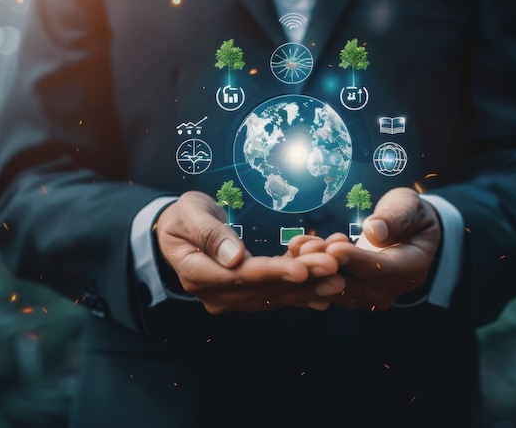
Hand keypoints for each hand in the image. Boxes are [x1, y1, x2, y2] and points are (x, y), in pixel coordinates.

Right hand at [155, 191, 342, 313]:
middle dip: (300, 279)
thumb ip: (210, 235)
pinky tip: (326, 295)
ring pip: (274, 295)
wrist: (178, 233)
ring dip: (307, 288)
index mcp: (198, 274)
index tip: (301, 269)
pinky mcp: (245, 296)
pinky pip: (275, 296)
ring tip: (337, 279)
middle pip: (263, 288)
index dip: (272, 272)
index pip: (240, 276)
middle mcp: (216, 295)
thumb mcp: (190, 215)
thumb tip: (235, 257)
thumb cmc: (183, 217)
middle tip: (332, 269)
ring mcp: (231, 299)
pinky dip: (301, 294)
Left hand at [300, 188, 440, 309]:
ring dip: (314, 271)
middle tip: (304, 251)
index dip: (356, 260)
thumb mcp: (409, 208)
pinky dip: (312, 272)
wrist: (410, 230)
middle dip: (327, 268)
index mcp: (411, 269)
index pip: (381, 270)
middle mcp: (390, 289)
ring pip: (336, 289)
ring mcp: (370, 294)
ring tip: (297, 248)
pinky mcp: (352, 292)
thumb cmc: (411, 214)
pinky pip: (328, 286)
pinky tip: (295, 253)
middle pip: (354, 286)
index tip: (334, 248)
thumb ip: (396, 219)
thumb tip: (374, 230)